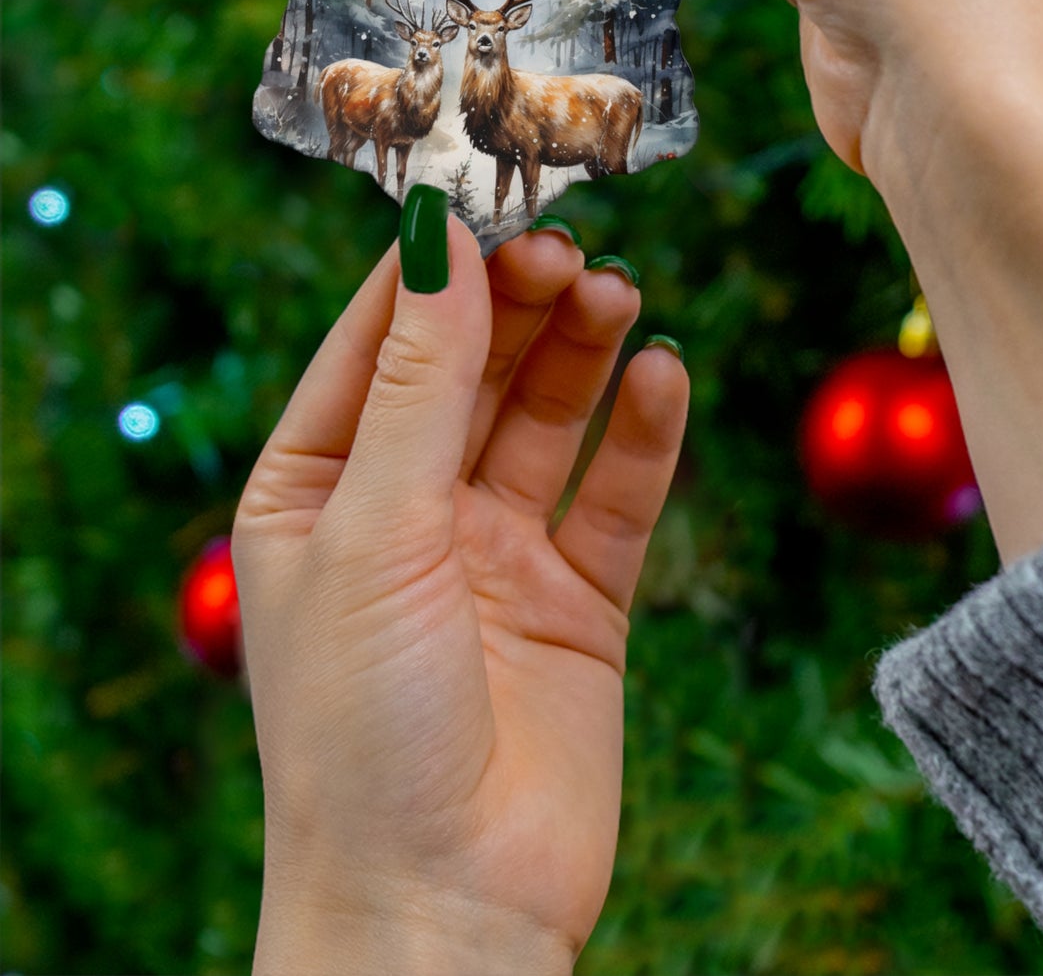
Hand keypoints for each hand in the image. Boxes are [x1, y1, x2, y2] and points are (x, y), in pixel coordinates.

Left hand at [233, 218, 686, 973]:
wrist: (446, 908)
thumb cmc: (362, 731)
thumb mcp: (373, 532)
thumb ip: (416, 384)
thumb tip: (435, 240)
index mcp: (317, 491)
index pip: (375, 344)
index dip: (431, 271)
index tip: (486, 198)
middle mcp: (407, 512)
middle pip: (472, 370)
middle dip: (518, 305)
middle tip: (571, 249)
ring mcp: (497, 554)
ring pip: (549, 418)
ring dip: (584, 352)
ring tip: (620, 294)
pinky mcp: (579, 600)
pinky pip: (617, 495)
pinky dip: (644, 433)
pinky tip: (665, 375)